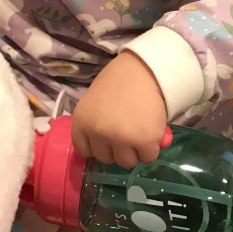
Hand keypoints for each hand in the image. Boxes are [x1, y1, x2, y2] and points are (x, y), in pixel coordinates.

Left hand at [71, 51, 167, 168]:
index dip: (98, 146)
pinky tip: (151, 131)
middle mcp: (97, 132)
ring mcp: (121, 138)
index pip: (84, 151)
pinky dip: (151, 149)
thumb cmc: (119, 82)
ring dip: (134, 151)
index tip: (107, 139)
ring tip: (139, 130)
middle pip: (106, 159)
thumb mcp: (95, 103)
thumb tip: (110, 148)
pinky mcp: (144, 141)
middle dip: (116, 148)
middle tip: (126, 130)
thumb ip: (96, 125)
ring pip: (127, 162)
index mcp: (81, 122)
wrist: (145, 69)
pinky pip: (147, 158)